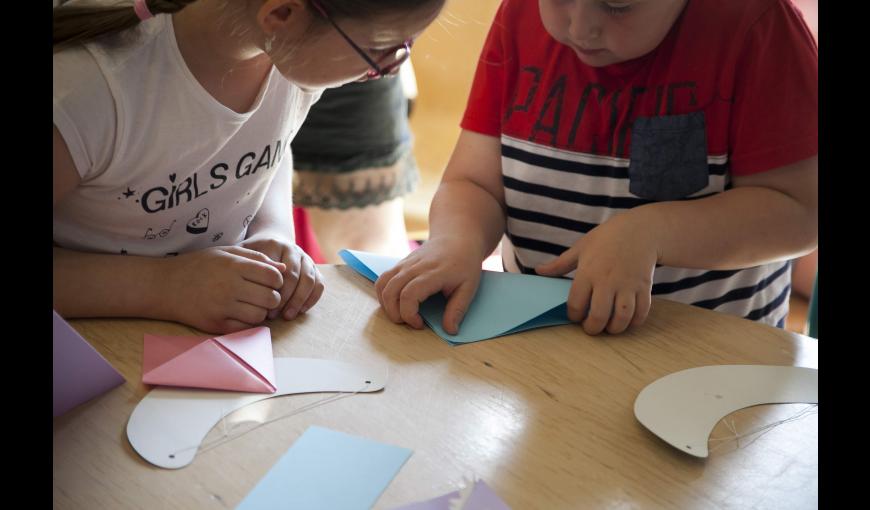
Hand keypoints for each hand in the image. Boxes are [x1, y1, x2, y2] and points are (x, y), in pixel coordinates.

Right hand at [164, 246, 285, 333]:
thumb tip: (283, 270)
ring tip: (250, 303)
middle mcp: (230, 287)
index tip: (269, 281)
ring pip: (261, 316)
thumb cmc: (198, 266)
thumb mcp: (226, 253)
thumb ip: (256, 258)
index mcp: (234, 266)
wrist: (165, 286)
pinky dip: (247, 322)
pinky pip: (246, 328)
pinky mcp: (216, 325)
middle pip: (271, 298)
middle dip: (272, 297)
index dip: (277, 280)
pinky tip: (239, 313)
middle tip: (263, 294)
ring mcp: (223, 308)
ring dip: (261, 311)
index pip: (273, 277)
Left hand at [240, 236, 323, 320]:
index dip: (272, 290)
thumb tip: (244, 285)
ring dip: (299, 300)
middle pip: (296, 276)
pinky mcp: (314, 268)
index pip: (278, 270)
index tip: (262, 305)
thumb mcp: (243, 255)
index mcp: (276, 245)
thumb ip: (243, 266)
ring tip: (288, 316)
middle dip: (286, 298)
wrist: (271, 241)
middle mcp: (294, 250)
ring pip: (310, 280)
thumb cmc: (252, 255)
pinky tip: (301, 311)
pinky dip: (312, 298)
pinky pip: (319, 284)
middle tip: (274, 315)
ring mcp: (306, 258)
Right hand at [375, 239, 481, 334]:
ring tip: (401, 314)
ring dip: (386, 304)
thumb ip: (458, 309)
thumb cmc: (465, 263)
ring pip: (382, 284)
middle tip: (409, 322)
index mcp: (432, 273)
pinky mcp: (400, 263)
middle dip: (394, 313)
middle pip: (391, 291)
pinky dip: (384, 294)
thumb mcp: (469, 287)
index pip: (409, 295)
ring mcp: (404, 263)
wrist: (456, 238)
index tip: (420, 324)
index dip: (409, 314)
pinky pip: (383, 279)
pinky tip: (396, 303)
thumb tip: (450, 331)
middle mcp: (414, 267)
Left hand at [535, 213, 657, 334]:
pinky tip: (627, 320)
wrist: (641, 230)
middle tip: (590, 327)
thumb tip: (538, 271)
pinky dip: (635, 322)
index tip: (575, 316)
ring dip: (614, 328)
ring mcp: (627, 285)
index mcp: (588, 272)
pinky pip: (642, 311)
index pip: (576, 303)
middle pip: (598, 315)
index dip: (573, 315)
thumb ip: (560, 264)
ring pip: (622, 317)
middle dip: (592, 328)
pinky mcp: (644, 287)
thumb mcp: (581, 247)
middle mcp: (608, 280)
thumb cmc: (607, 238)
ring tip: (608, 327)